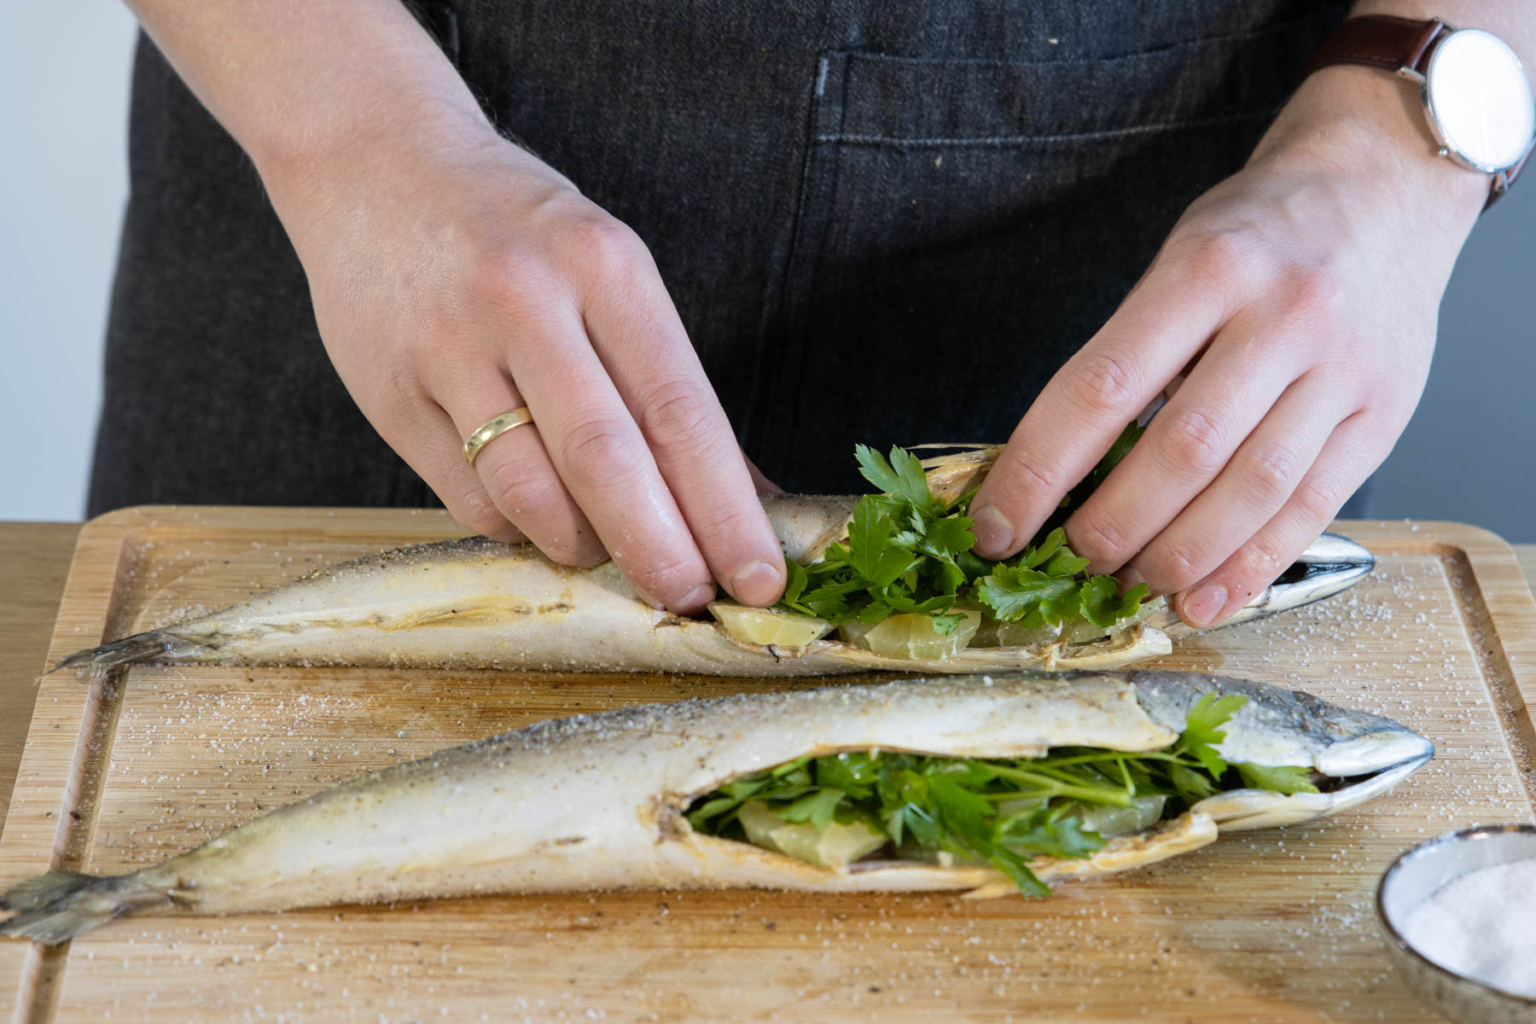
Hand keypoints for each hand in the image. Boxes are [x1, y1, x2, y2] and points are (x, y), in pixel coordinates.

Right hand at [278, 112, 785, 612]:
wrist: (375, 166)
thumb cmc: (519, 232)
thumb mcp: (609, 272)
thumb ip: (669, 384)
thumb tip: (747, 496)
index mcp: (603, 267)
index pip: (681, 410)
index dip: (725, 509)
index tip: (761, 576)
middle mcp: (525, 303)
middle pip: (606, 460)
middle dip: (661, 549)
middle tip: (693, 600)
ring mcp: (448, 351)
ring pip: (531, 495)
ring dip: (585, 547)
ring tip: (612, 551)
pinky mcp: (390, 397)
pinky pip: (470, 501)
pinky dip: (521, 527)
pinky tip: (540, 512)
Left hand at [969, 67, 1487, 626]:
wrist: (1386, 184)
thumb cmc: (1260, 230)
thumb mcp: (1178, 256)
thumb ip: (1130, 354)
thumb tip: (1060, 475)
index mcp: (1207, 269)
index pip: (1101, 388)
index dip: (1038, 471)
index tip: (996, 527)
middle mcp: (1283, 317)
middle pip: (1182, 451)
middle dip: (1112, 525)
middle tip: (1071, 559)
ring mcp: (1343, 369)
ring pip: (1250, 491)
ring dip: (1178, 558)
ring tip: (1129, 585)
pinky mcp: (1385, 413)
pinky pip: (1311, 508)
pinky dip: (1251, 567)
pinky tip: (1204, 598)